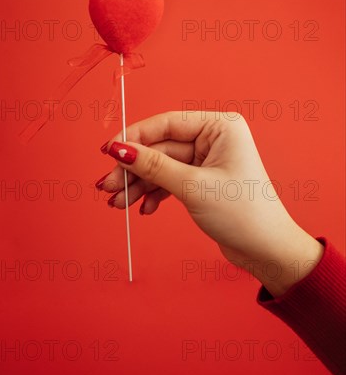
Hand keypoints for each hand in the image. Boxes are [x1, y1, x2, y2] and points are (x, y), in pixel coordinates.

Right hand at [97, 111, 323, 296]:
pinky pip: (170, 181)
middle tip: (108, 186)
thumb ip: (154, 166)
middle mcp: (214, 139)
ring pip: (162, 166)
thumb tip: (120, 149)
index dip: (134, 137)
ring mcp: (207, 161)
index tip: (108, 151)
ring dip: (139, 185)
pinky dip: (154, 194)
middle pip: (160, 148)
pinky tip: (144, 209)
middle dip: (133, 170)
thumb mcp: (193, 187)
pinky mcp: (202, 181)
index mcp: (220, 127)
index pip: (167, 123)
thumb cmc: (243, 213)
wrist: (267, 250)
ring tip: (118, 204)